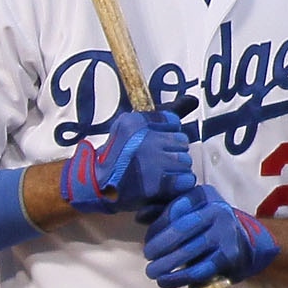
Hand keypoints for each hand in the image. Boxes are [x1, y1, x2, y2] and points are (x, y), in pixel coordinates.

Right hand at [57, 108, 192, 216]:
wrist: (94, 186)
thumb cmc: (115, 158)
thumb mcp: (129, 129)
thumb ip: (160, 117)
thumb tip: (193, 100)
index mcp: (136, 123)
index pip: (172, 123)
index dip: (165, 136)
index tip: (151, 146)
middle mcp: (144, 140)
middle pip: (182, 143)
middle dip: (172, 153)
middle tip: (154, 163)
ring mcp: (151, 162)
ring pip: (185, 162)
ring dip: (175, 170)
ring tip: (157, 175)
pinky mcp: (157, 184)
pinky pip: (186, 179)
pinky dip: (178, 185)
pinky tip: (164, 186)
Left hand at [143, 184, 279, 287]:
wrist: (244, 243)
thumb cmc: (205, 226)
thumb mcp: (187, 212)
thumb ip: (163, 211)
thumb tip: (139, 216)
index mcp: (204, 195)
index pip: (174, 209)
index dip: (156, 227)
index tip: (146, 240)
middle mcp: (218, 210)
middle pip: (181, 228)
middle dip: (159, 245)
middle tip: (147, 256)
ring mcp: (225, 233)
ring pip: (189, 250)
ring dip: (165, 264)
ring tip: (152, 272)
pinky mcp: (229, 256)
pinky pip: (200, 269)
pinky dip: (179, 278)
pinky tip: (165, 281)